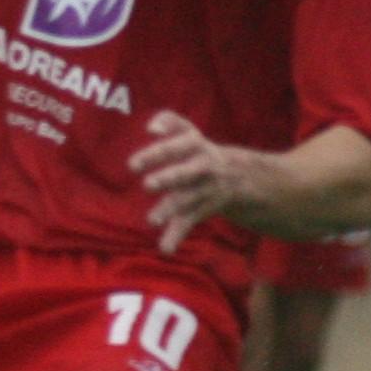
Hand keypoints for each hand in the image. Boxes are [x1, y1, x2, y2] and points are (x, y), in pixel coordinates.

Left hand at [128, 111, 247, 255]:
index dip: (156, 153)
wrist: (238, 175)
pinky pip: (190, 221)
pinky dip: (177, 235)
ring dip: (170, 210)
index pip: (175, 146)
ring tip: (152, 220)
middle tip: (147, 185)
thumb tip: (152, 126)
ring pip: (188, 200)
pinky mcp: (204, 208)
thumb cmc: (197, 150)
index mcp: (196, 146)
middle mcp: (203, 167)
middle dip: (168, 178)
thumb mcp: (188, 131)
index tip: (132, 165)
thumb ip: (170, 121)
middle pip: (185, 173)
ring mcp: (205, 189)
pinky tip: (165, 248)